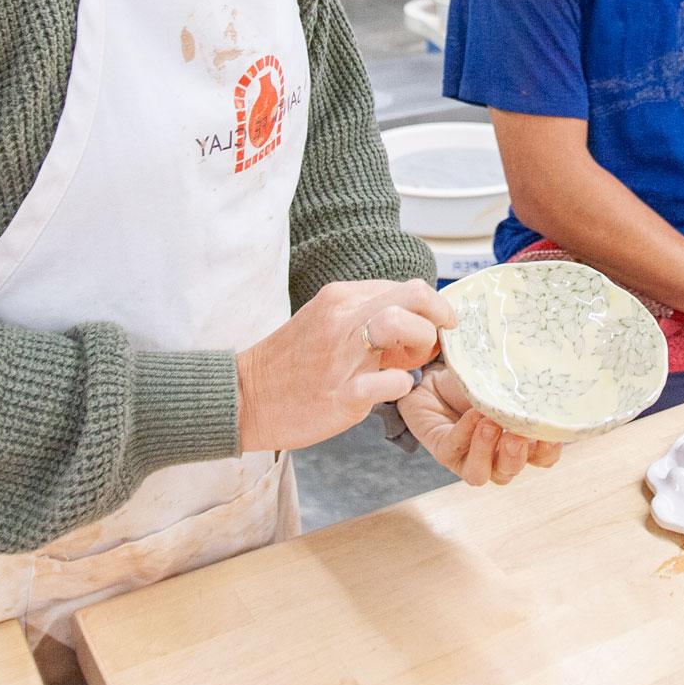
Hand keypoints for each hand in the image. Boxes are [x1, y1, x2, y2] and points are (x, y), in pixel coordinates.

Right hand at [236, 279, 453, 452]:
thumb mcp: (326, 322)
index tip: (430, 329)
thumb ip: (366, 316)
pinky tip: (392, 389)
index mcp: (340, 298)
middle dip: (438, 315)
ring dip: (421, 341)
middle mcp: (342, 318)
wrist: (245, 398)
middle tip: (436, 340)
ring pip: (399, 323)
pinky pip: (390, 382)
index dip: (428, 309)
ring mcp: (342, 355)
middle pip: (412, 293)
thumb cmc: (292, 364)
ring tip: (413, 362)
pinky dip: (402, 385)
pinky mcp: (342, 394)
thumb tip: (414, 322)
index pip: (406, 287)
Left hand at [398, 367, 560, 485]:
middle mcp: (497, 459)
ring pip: (480, 474)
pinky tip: (472, 414)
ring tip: (489, 425)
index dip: (548, 449)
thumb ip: (520, 393)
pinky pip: (455, 449)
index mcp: (521, 445)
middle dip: (515, 456)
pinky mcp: (445, 453)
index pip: (543, 459)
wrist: (440, 381)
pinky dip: (465, 431)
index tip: (548, 429)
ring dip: (486, 450)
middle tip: (515, 435)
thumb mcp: (504, 385)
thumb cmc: (480, 384)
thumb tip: (539, 387)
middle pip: (512, 470)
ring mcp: (469, 459)